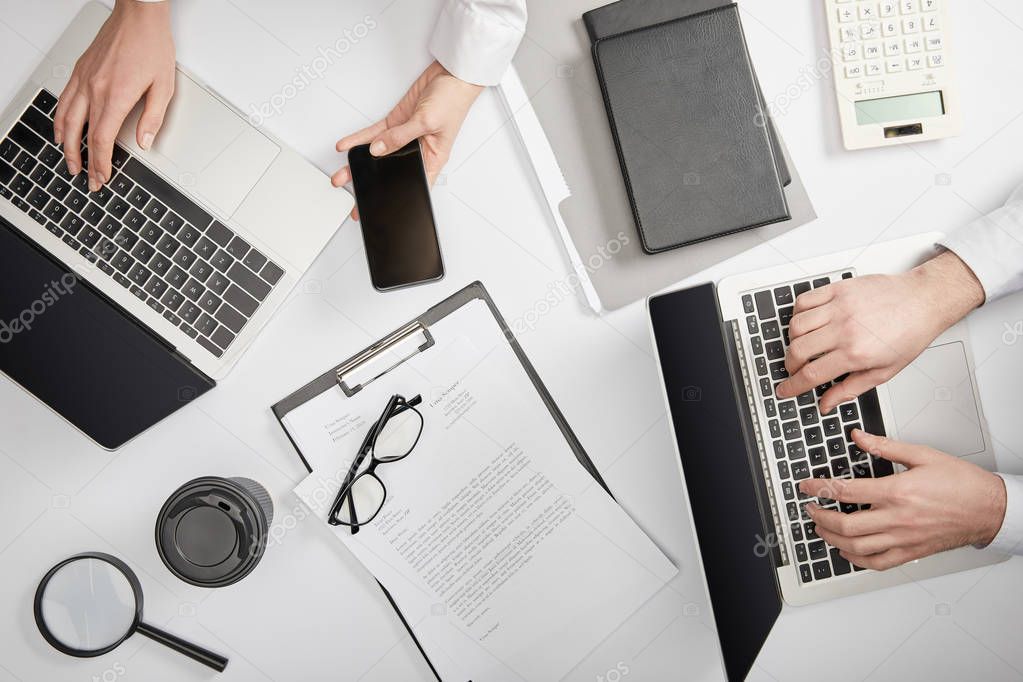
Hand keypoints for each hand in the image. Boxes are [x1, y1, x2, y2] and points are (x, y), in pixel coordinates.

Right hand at [54, 0, 174, 190]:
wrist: (139, 15)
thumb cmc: (152, 45)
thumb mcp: (164, 87)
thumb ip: (153, 118)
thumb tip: (144, 142)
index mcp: (116, 96)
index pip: (102, 139)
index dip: (101, 162)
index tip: (102, 176)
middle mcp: (95, 88)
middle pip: (81, 133)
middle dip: (82, 160)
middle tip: (85, 177)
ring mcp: (84, 78)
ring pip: (66, 118)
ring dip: (66, 143)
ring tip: (70, 160)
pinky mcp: (80, 70)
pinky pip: (64, 99)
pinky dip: (60, 119)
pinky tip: (62, 130)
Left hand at [332, 60, 482, 219]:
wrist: (451, 76)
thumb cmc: (453, 101)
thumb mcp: (427, 123)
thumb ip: (400, 137)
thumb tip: (377, 149)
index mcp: (432, 160)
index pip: (411, 185)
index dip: (395, 197)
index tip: (377, 207)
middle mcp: (416, 151)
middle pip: (389, 170)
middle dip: (370, 183)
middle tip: (353, 198)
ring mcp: (404, 136)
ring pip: (376, 153)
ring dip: (358, 162)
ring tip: (342, 173)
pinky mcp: (396, 122)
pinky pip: (373, 134)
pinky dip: (358, 139)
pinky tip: (346, 146)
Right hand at [776, 251, 984, 413]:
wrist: (924, 301)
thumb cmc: (909, 333)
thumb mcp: (884, 372)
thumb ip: (850, 389)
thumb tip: (827, 403)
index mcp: (856, 353)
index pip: (811, 374)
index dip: (792, 386)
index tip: (785, 390)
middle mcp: (844, 329)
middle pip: (797, 350)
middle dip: (789, 365)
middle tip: (795, 369)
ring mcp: (839, 306)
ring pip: (796, 325)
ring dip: (792, 340)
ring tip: (802, 345)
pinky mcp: (839, 289)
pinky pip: (804, 300)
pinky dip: (797, 313)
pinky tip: (806, 321)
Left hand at [799, 430, 1005, 569]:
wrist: (990, 508)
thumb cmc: (961, 483)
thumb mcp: (922, 454)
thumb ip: (885, 446)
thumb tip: (858, 437)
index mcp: (898, 491)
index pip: (846, 491)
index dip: (820, 488)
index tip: (807, 486)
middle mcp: (898, 519)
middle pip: (846, 525)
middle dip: (820, 518)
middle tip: (810, 509)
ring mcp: (904, 539)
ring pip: (858, 548)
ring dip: (832, 539)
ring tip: (821, 529)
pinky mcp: (912, 552)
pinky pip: (879, 563)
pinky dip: (857, 560)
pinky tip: (847, 551)